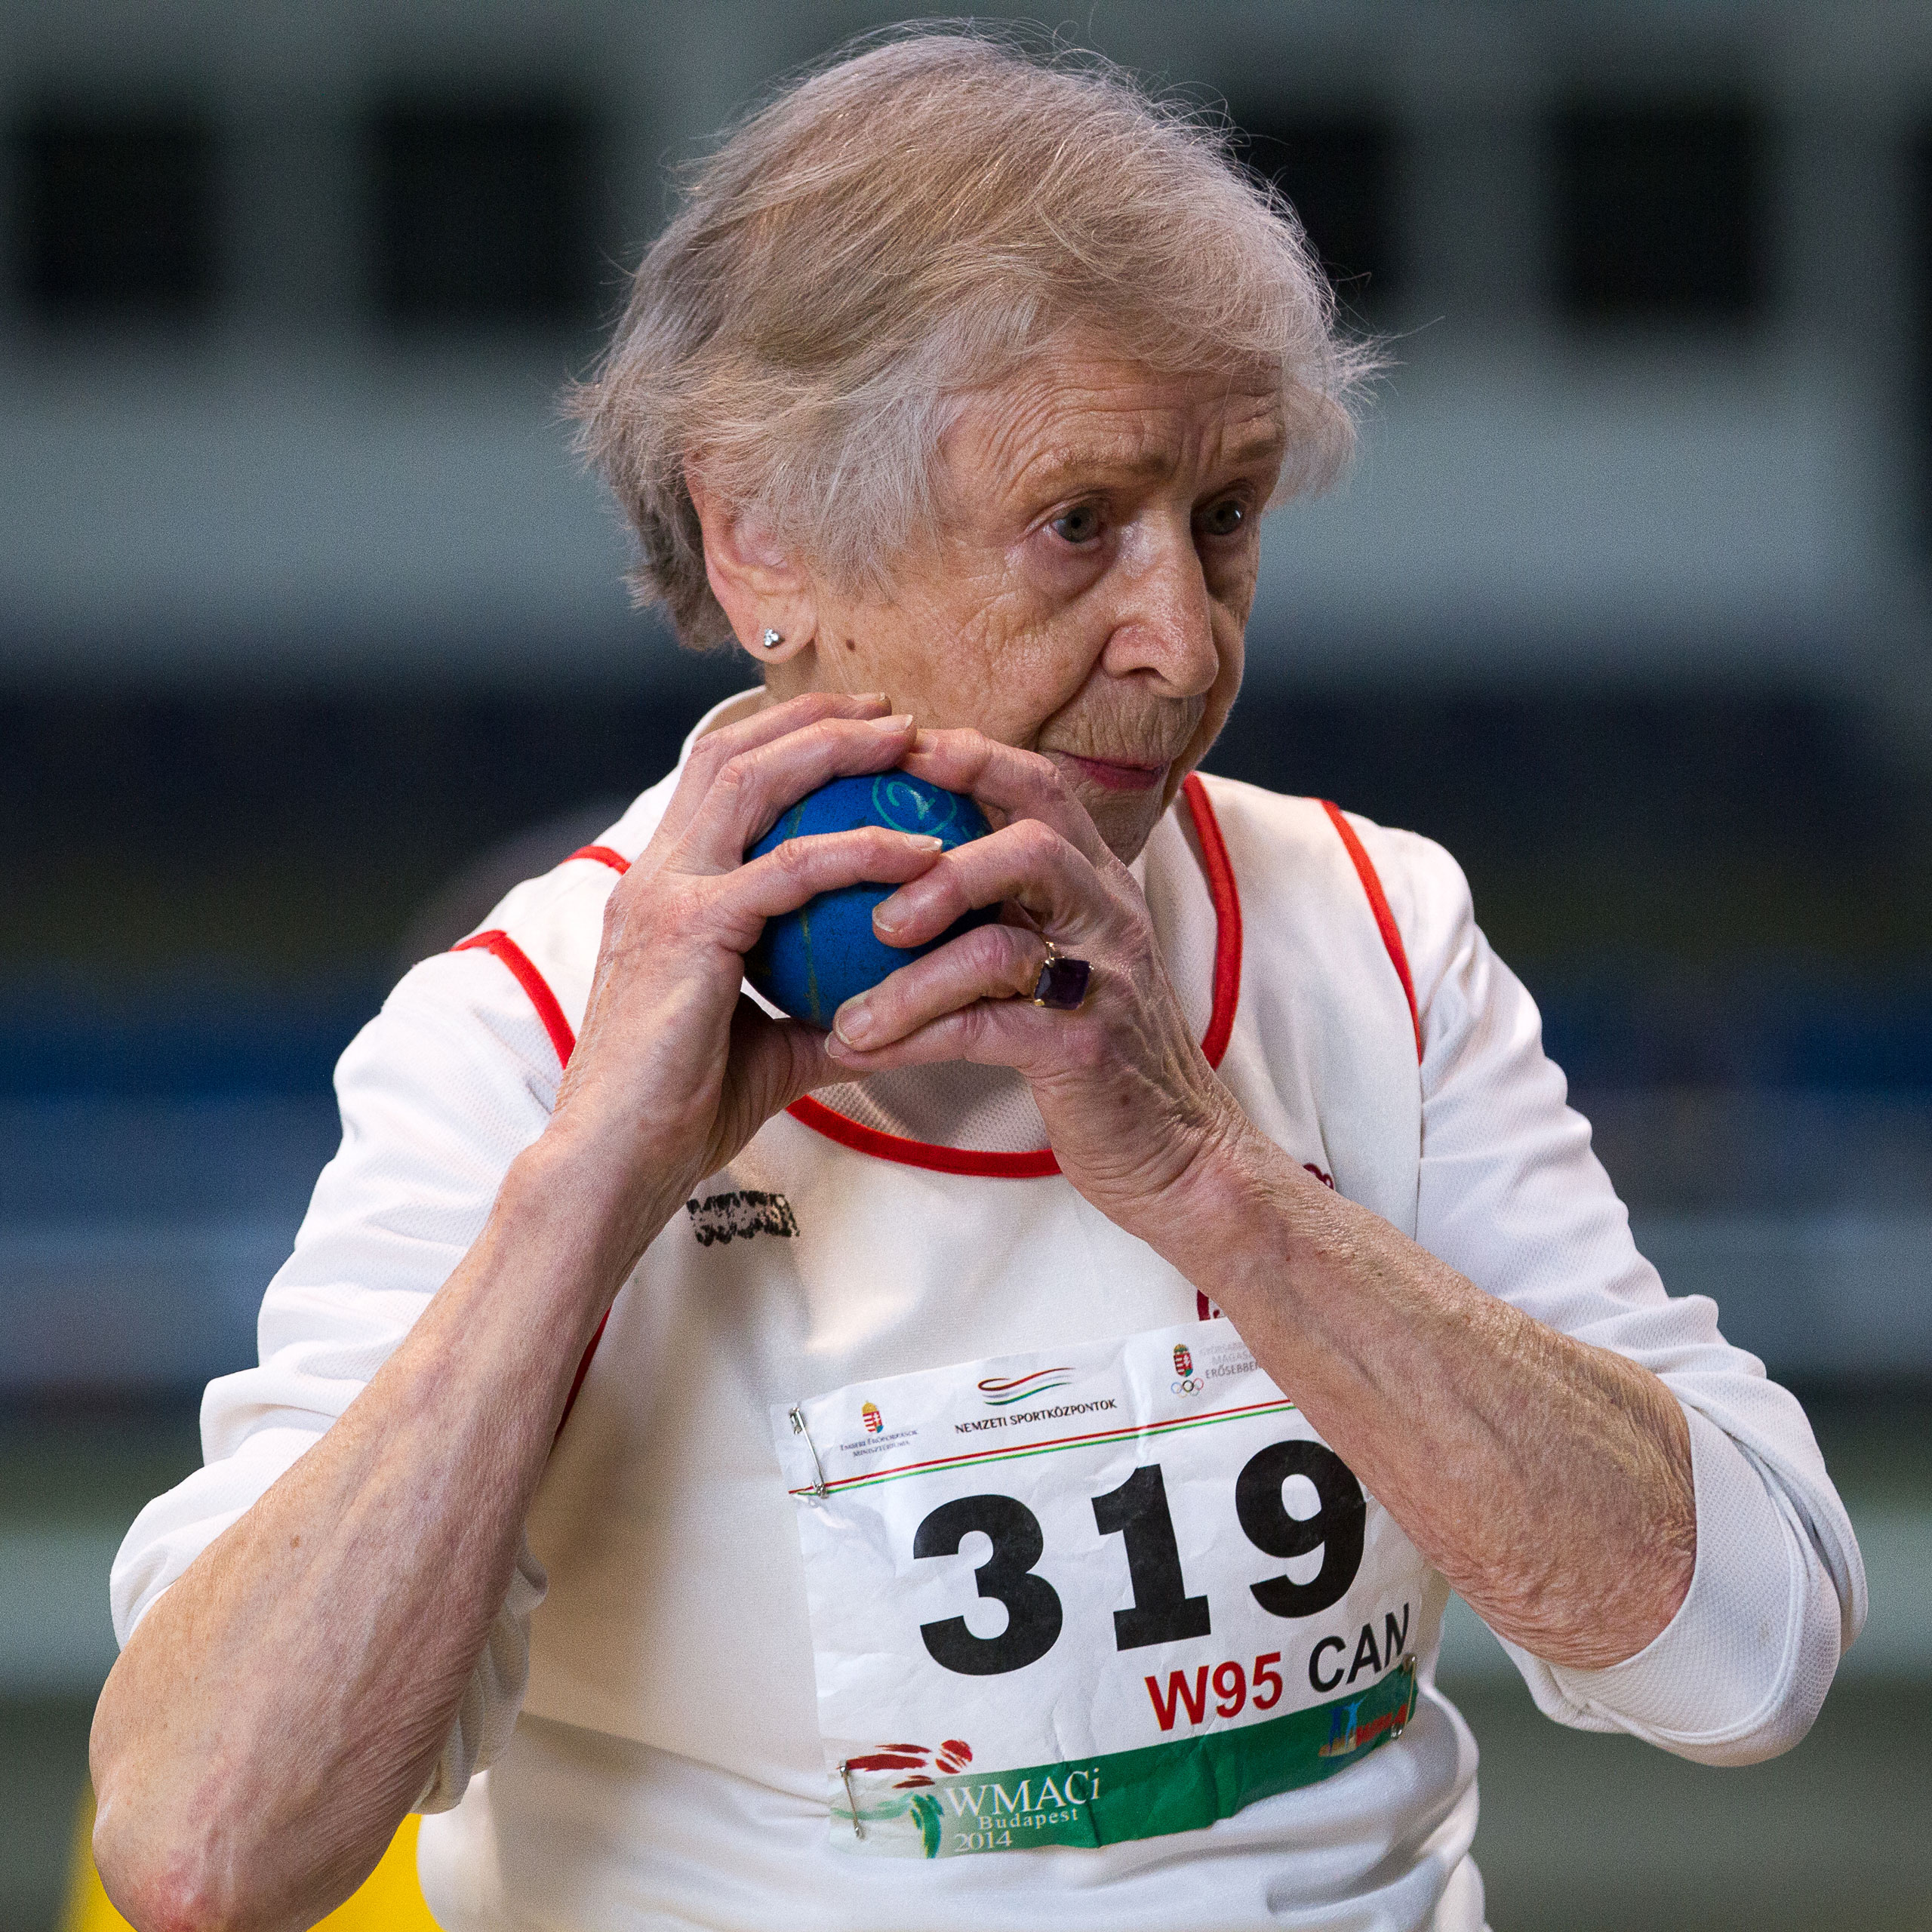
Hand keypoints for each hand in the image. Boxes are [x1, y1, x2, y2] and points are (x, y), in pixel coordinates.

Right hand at [547, 692, 946, 1267]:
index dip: (789, 742)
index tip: (864, 736)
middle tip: (894, 712)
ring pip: (753, 779)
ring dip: (834, 747)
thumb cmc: (683, 1114)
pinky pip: (789, 868)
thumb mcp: (770, 1046)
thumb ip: (825, 1009)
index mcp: (662, 890)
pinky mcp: (689, 928)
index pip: (720, 781)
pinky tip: (921, 851)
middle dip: (815, 717)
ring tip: (907, 738)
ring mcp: (663, 893)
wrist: (617, 1164)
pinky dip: (861, 848)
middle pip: (732, 752)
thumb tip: (898, 1008)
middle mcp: (654, 876)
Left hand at [822, 730, 1249, 1245]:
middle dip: (938, 865)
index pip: (1040, 786)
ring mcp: (1105, 979)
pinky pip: (986, 1029)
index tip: (890, 756)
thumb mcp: (1063, 959)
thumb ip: (1008, 908)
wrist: (1176, 1150)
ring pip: (999, 948)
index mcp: (1098, 881)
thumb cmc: (1096, 1051)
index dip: (967, 758)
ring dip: (909, 978)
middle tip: (869, 905)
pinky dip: (914, 1038)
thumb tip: (903, 870)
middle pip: (1031, 845)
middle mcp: (1109, 914)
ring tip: (848, 1008)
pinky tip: (857, 1052)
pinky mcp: (1086, 1048)